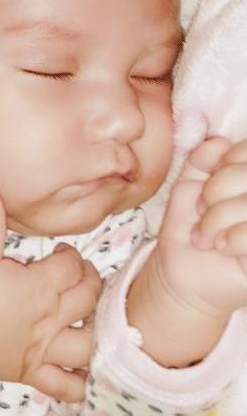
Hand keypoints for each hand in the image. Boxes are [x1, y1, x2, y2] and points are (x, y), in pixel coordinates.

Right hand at [0, 187, 101, 401]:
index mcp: (41, 286)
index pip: (72, 266)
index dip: (71, 256)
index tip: (62, 254)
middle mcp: (50, 318)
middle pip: (88, 298)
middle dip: (91, 283)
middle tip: (81, 277)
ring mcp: (44, 348)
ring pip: (88, 341)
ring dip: (97, 330)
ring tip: (93, 319)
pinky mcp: (32, 372)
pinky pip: (64, 385)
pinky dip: (80, 385)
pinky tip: (89, 379)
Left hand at [190, 138, 246, 284]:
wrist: (183, 272)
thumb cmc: (191, 226)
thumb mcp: (190, 185)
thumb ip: (201, 159)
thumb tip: (218, 143)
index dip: (225, 164)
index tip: (206, 186)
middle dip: (216, 191)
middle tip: (202, 211)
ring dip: (217, 219)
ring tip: (206, 235)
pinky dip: (231, 239)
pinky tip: (222, 248)